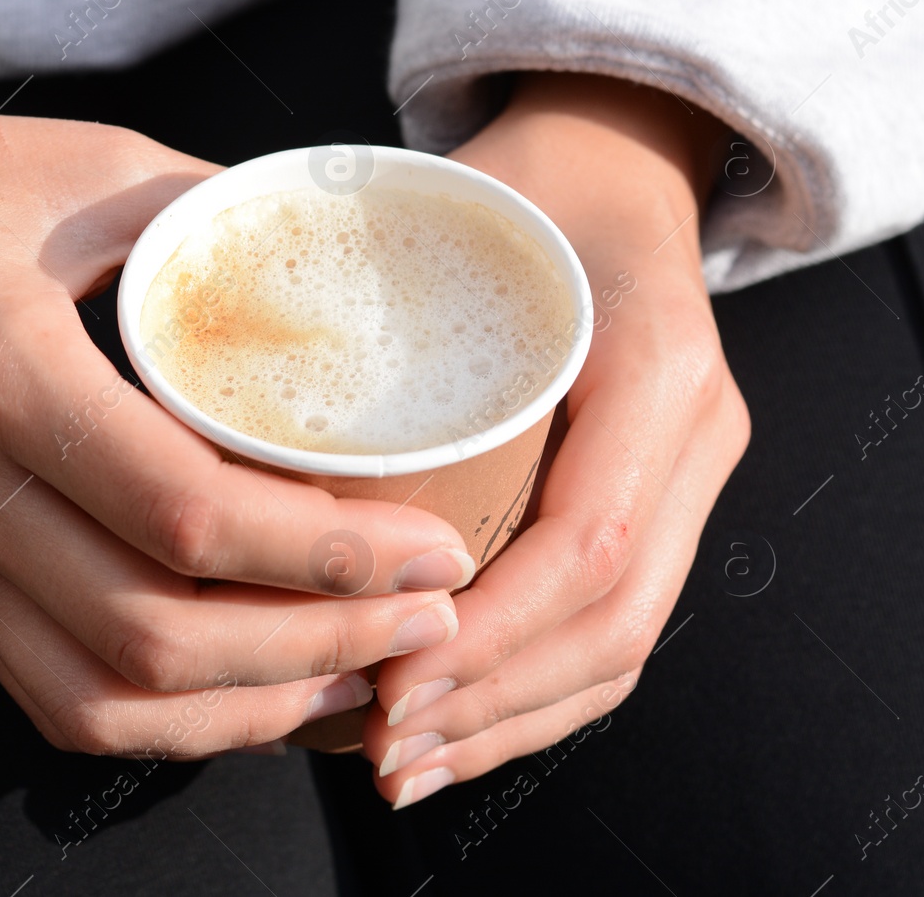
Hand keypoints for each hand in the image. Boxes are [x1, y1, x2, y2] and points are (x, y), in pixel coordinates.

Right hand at [0, 102, 472, 757]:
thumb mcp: (89, 169)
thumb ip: (221, 222)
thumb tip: (350, 278)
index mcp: (3, 375)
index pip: (184, 515)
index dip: (328, 555)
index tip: (438, 548)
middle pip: (156, 639)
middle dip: (319, 649)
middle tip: (430, 619)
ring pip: (102, 699)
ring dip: (247, 710)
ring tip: (361, 673)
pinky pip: (53, 695)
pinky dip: (166, 723)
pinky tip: (253, 691)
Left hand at [365, 74, 749, 806]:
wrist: (614, 158)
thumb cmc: (516, 181)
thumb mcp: (451, 215)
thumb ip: (370, 303)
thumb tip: (227, 416)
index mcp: (656, 366)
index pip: (584, 546)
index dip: (487, 632)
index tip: (388, 679)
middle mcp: (696, 433)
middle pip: (614, 621)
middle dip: (491, 702)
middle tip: (380, 749)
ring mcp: (691, 474)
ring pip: (623, 645)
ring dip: (512, 722)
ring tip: (405, 765)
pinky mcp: (662, 501)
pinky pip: (619, 625)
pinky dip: (540, 694)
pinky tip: (459, 731)